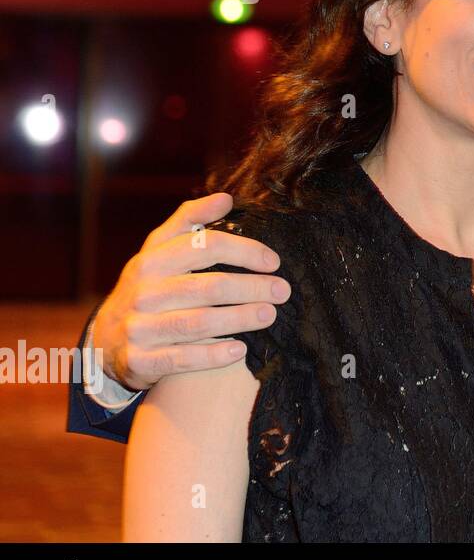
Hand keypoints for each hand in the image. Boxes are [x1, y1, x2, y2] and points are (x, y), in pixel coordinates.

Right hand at [92, 193, 289, 390]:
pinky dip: (213, 355)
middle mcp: (144, 293)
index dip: (244, 251)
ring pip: (198, 322)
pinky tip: (239, 350)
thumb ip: (189, 221)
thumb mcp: (158, 250)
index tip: (273, 261)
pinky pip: (182, 359)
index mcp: (152, 261)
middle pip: (208, 287)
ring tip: (269, 314)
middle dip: (251, 287)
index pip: (204, 246)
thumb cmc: (147, 287)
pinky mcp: (140, 360)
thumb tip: (225, 198)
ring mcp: (140, 328)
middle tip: (281, 290)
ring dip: (239, 318)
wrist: (106, 340)